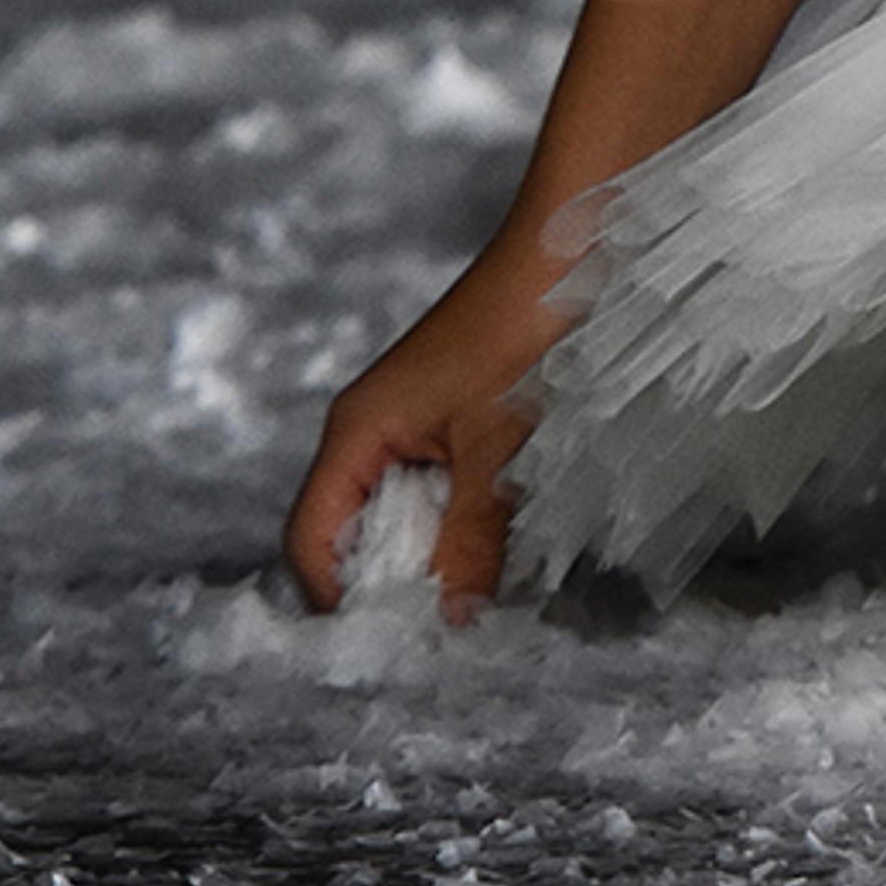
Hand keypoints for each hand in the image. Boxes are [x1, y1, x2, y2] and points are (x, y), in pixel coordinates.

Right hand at [282, 230, 570, 626]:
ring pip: (405, 516)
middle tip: (449, 629)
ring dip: (438, 555)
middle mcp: (372, 432)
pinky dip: (466, 522)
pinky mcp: (458, 418)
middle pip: (352, 536)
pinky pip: (443, 489)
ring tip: (483, 594)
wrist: (576, 243)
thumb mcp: (497, 447)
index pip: (310, 543)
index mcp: (356, 433)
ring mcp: (415, 424)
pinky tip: (508, 541)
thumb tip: (448, 622)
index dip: (342, 600)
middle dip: (394, 585)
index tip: (398, 642)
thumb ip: (468, 537)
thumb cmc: (526, 331)